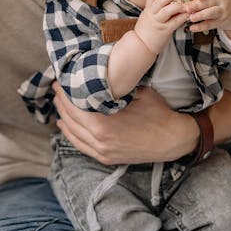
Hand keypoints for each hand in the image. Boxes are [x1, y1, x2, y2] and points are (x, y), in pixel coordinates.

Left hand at [53, 87, 197, 164]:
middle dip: (61, 103)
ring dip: (63, 118)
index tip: (59, 81)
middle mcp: (99, 141)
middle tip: (56, 88)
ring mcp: (102, 152)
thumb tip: (100, 73)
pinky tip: (65, 126)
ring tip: (59, 104)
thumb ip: (116, 86)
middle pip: (70, 120)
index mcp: (104, 125)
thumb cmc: (158, 113)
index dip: (64, 93)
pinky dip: (70, 135)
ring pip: (73, 135)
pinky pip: (81, 146)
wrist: (174, 140)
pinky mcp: (106, 158)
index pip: (74, 107)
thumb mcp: (137, 93)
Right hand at [133, 0, 189, 53]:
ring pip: (166, 11)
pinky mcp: (165, 31)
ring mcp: (158, 22)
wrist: (141, 45)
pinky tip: (188, 14)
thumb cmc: (146, 31)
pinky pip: (174, 22)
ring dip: (177, 6)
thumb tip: (165, 2)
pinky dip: (182, 17)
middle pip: (159, 2)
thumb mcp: (147, 18)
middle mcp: (152, 15)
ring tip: (185, 3)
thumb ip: (154, 10)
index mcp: (148, 11)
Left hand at [184, 0, 230, 35]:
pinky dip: (201, 27)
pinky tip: (193, 28)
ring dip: (200, 16)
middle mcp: (221, 1)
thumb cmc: (223, 1)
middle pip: (208, 3)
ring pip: (211, 13)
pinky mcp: (220, 22)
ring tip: (191, 18)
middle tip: (186, 8)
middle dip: (197, 5)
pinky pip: (210, 25)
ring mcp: (221, 12)